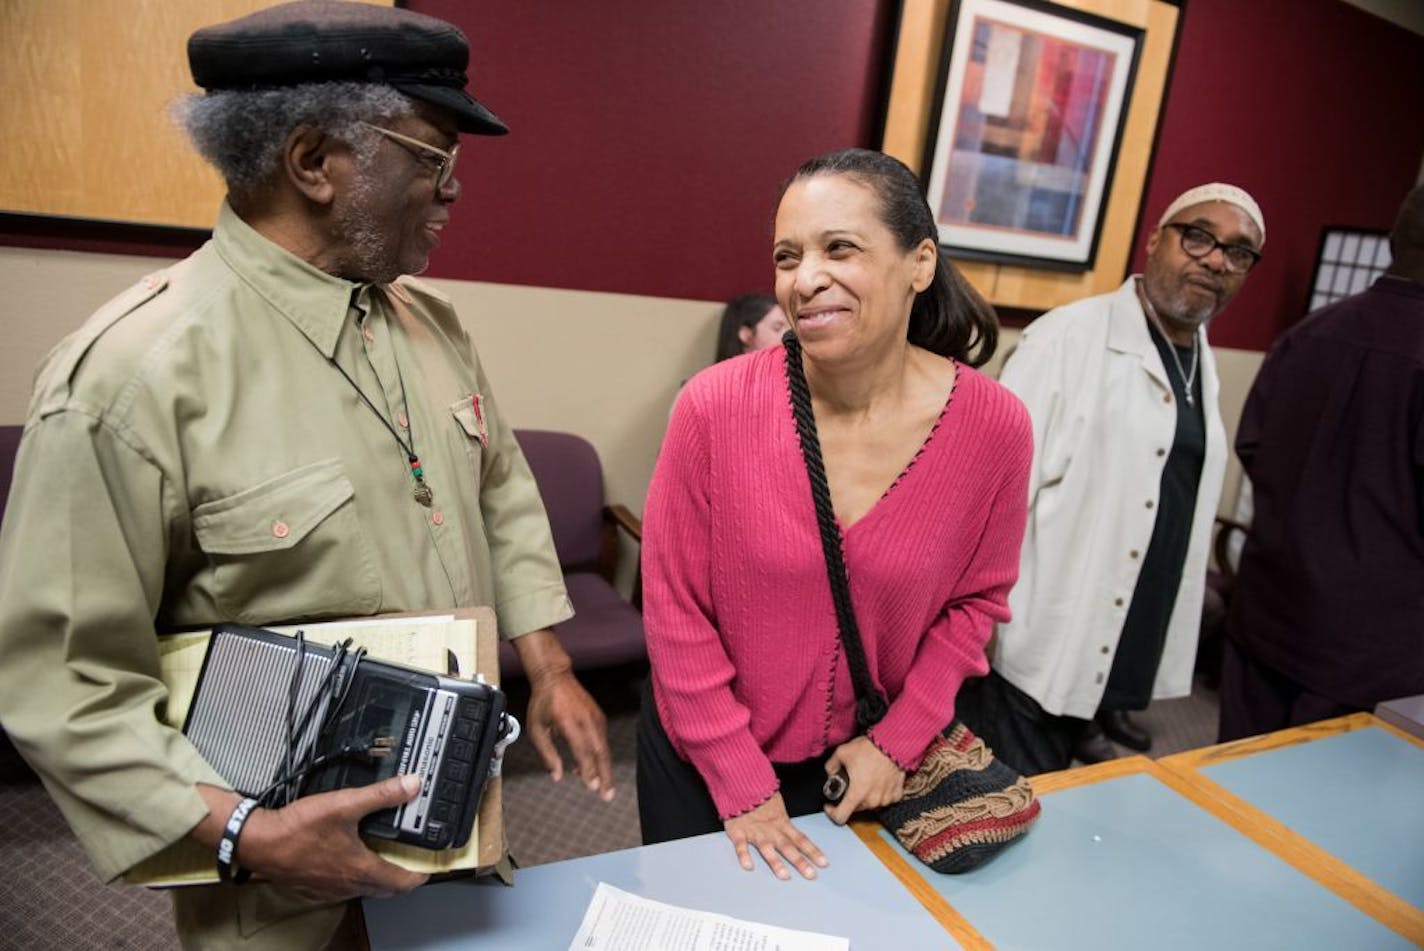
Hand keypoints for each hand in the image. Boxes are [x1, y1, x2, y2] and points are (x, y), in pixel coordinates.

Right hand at [192, 777, 428, 902]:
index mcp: (361, 868)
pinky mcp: (314, 889)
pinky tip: (348, 857)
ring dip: (377, 875)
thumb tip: (412, 785)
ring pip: (364, 888)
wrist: (259, 842)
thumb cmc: (298, 829)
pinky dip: (353, 876)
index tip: (429, 865)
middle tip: (409, 858)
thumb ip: (381, 794)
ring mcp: (330, 890)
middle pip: (386, 888)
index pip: (404, 882)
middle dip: (401, 876)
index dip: (420, 874)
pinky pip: (343, 888)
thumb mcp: (345, 804)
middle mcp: (348, 885)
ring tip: (382, 853)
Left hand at [514, 629, 614, 800]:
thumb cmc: (543, 702)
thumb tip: (556, 775)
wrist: (554, 676)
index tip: (591, 787)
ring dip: (604, 768)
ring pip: (604, 748)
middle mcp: (586, 719)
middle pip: (600, 752)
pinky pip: (602, 741)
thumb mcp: (536, 729)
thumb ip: (547, 754)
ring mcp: (595, 717)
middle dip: (605, 775)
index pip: (583, 750)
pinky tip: (589, 768)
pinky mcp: (599, 717)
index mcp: (569, 721)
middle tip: (607, 795)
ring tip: (602, 787)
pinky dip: (599, 756)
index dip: (588, 770)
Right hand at [723, 794, 827, 880]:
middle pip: (787, 847)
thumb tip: (796, 835)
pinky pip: (740, 845)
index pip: (800, 839)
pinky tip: (748, 866)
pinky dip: (744, 855)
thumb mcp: (777, 806)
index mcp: (782, 822)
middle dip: (799, 861)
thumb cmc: (759, 796)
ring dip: (775, 862)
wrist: (740, 784)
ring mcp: (754, 831)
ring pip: (766, 848)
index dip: (812, 851)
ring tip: (784, 875)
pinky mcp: (738, 832)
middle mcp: (771, 829)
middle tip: (811, 875)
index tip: (824, 863)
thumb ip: (784, 821)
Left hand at [823, 736, 904, 824]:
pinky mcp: (896, 795)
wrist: (893, 744)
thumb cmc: (869, 749)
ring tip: (866, 778)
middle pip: (855, 808)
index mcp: (857, 794)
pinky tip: (878, 780)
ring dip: (865, 796)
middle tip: (851, 783)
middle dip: (850, 798)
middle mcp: (871, 801)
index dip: (832, 812)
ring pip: (870, 804)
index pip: (840, 817)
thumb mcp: (842, 752)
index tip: (830, 805)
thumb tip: (830, 773)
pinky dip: (880, 793)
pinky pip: (884, 799)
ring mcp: (885, 799)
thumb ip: (831, 766)